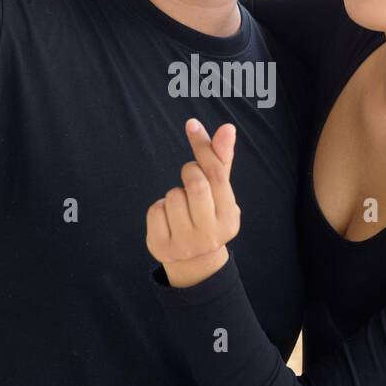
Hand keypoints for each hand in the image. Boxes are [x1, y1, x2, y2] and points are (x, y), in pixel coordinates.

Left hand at [146, 119, 241, 286]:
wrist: (194, 260)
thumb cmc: (208, 214)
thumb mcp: (219, 192)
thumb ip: (221, 161)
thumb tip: (227, 128)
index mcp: (229, 217)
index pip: (216, 174)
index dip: (203, 147)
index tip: (191, 124)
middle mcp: (211, 234)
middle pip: (195, 184)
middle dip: (189, 172)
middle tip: (190, 178)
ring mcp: (186, 243)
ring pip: (173, 196)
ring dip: (174, 193)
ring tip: (181, 207)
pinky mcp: (163, 247)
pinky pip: (155, 210)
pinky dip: (159, 207)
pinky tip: (168, 219)